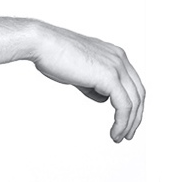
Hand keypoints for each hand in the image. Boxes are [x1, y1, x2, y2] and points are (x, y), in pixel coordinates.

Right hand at [32, 21, 144, 140]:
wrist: (42, 44)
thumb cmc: (53, 55)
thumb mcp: (78, 72)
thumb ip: (92, 84)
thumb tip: (101, 96)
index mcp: (114, 54)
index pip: (132, 83)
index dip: (132, 104)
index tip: (125, 120)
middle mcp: (119, 58)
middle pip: (138, 92)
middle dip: (135, 116)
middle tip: (127, 133)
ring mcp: (116, 66)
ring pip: (134, 101)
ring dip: (129, 123)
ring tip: (119, 137)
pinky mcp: (109, 77)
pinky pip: (124, 105)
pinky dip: (122, 122)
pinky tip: (115, 132)